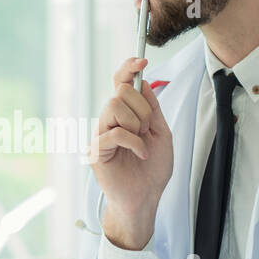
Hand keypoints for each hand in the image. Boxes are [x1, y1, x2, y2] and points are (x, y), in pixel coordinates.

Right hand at [88, 56, 173, 248]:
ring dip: (137, 124)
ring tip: (142, 142)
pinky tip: (141, 153)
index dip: (128, 68)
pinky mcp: (97, 150)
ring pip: (114, 107)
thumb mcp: (161, 132)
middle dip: (142, 108)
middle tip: (147, 129)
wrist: (146, 198)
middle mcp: (110, 120)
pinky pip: (115, 132)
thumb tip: (143, 81)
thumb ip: (152, 108)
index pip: (120, 82)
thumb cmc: (152, 169)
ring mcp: (102, 134)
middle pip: (120, 91)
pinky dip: (134, 142)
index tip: (142, 61)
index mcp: (125, 114)